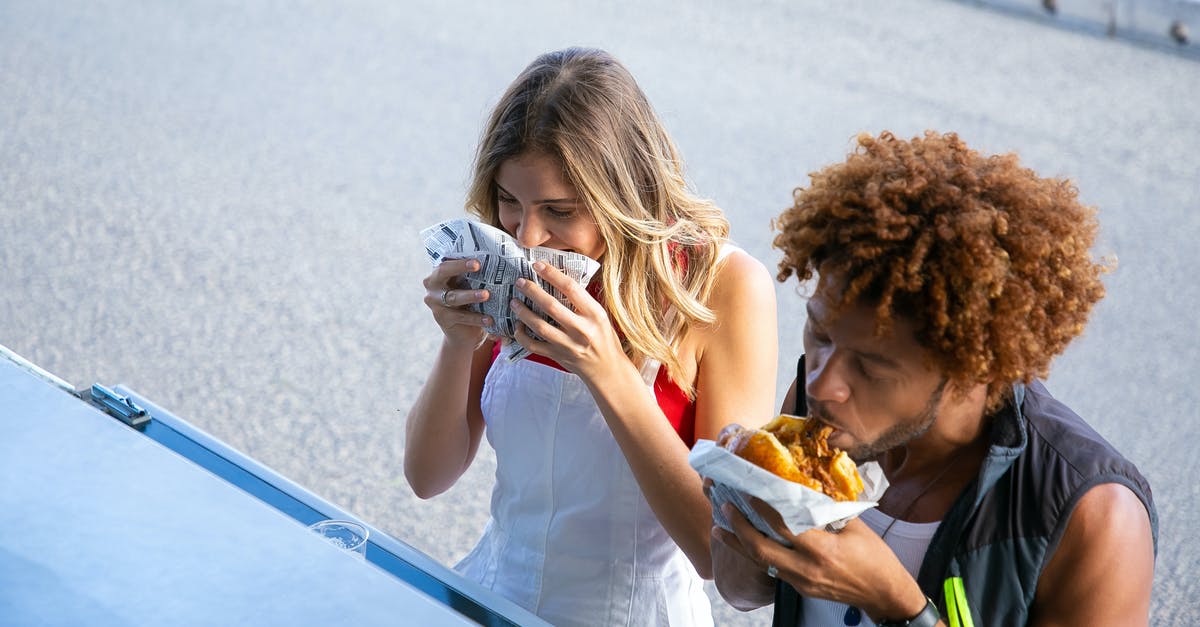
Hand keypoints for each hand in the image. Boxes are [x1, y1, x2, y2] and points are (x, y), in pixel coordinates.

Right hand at [422, 258, 491, 349]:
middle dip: (459, 268)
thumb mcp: (470, 286)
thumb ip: (474, 274)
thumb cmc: (470, 302)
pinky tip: (489, 319)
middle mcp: (433, 286)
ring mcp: (435, 303)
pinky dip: (476, 318)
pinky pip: (460, 317)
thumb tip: (495, 260)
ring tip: (486, 294)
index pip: (446, 262)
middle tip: (478, 267)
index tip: (477, 261)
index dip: (459, 261)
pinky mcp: (443, 319)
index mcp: (439, 273)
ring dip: (470, 295)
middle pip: (443, 273)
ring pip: (453, 297)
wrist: (464, 332)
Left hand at [510, 261, 626, 381]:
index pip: (571, 288)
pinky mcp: (558, 356)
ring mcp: (568, 345)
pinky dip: (522, 335)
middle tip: (520, 282)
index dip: (552, 274)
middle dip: (532, 291)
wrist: (607, 369)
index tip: (538, 265)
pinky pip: (533, 345)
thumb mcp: (601, 316)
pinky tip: (518, 326)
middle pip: (551, 306)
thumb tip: (558, 280)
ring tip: (514, 302)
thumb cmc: (604, 338)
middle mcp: (581, 329)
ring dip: (523, 312)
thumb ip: (583, 302)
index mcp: (594, 314)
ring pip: (539, 326)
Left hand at [712, 498, 927, 621]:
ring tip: (720, 527)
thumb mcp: (855, 527)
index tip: (748, 492)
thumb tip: (807, 486)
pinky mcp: (800, 588)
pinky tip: (744, 543)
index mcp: (823, 550)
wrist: (884, 594)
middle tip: (725, 507)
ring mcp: (801, 582)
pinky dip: (755, 555)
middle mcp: (807, 569)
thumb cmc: (875, 558)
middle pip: (762, 550)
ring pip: (761, 563)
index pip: (784, 527)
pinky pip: (772, 569)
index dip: (763, 510)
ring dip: (739, 544)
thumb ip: (829, 510)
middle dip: (739, 528)